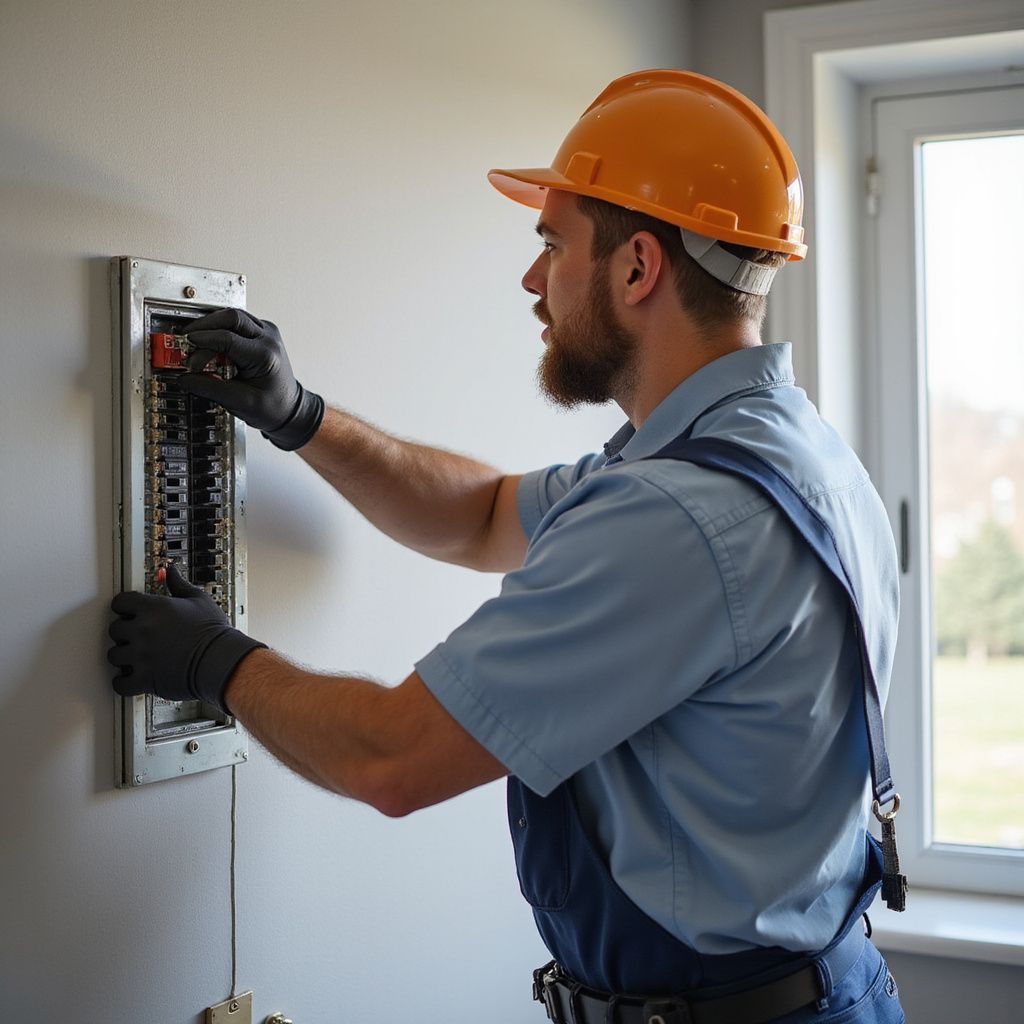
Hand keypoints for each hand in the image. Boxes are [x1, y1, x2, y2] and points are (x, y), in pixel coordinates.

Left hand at [108, 564, 265, 712]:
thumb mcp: (199, 599)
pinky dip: (123, 682)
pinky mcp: (145, 679)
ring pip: (114, 655)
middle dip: (124, 633)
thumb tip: (171, 572)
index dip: (124, 607)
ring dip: (123, 656)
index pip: (120, 602)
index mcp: (153, 608)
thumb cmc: (213, 632)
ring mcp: (141, 655)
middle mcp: (143, 630)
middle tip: (136, 636)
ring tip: (135, 656)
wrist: (221, 660)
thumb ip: (179, 584)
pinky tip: (131, 678)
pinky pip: (120, 684)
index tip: (129, 612)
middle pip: (114, 629)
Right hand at [180, 308, 324, 449]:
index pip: (228, 339)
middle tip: (187, 339)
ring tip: (195, 341)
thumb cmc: (272, 407)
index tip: (186, 345)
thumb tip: (185, 378)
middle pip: (231, 317)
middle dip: (205, 326)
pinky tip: (209, 340)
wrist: (289, 408)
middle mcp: (268, 339)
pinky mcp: (260, 334)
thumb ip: (210, 389)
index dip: (203, 341)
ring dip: (211, 325)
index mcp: (265, 356)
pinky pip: (236, 323)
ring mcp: (266, 333)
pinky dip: (220, 328)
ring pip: (233, 316)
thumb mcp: (240, 402)